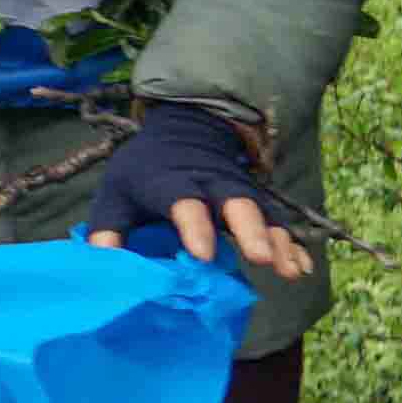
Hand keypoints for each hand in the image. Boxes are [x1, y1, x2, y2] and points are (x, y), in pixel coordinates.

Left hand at [87, 100, 313, 278]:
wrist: (185, 131)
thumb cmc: (145, 171)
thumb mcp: (117, 192)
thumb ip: (109, 227)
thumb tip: (100, 262)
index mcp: (171, 180)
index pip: (182, 200)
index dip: (193, 225)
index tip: (202, 255)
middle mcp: (210, 184)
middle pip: (235, 202)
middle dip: (249, 229)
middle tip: (261, 258)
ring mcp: (238, 192)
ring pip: (263, 214)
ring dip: (278, 240)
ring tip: (289, 270)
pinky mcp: (257, 203)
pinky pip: (278, 222)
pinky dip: (291, 244)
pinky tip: (301, 267)